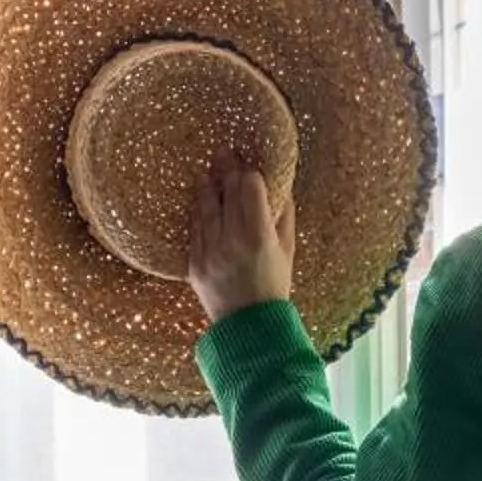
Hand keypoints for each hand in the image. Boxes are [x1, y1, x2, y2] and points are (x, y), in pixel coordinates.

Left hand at [186, 152, 295, 323]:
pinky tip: (200, 199)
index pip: (250, 188)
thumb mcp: (288, 251)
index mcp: (259, 236)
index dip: (250, 173)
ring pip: (205, 206)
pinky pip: (194, 229)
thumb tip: (279, 184)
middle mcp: (232, 241)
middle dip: (227, 170)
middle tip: (225, 152)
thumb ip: (284, 216)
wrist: (250, 328)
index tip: (250, 165)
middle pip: (226, 192)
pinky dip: (197, 211)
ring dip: (207, 185)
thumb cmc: (274, 287)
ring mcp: (209, 252)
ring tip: (208, 170)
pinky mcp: (194, 264)